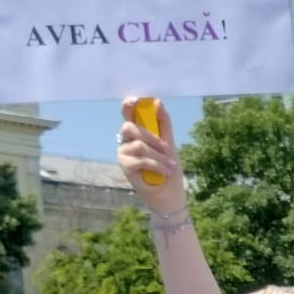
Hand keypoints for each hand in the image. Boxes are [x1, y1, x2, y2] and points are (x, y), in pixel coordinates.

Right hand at [118, 96, 187, 213]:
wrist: (170, 193)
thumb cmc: (169, 167)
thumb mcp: (169, 143)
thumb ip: (163, 123)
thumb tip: (157, 102)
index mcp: (137, 132)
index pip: (128, 113)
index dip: (129, 105)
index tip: (136, 100)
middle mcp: (127, 140)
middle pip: (130, 127)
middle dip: (152, 137)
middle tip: (167, 148)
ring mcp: (124, 153)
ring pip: (138, 145)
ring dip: (159, 156)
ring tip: (170, 166)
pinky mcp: (125, 166)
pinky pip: (139, 160)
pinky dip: (155, 165)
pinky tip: (163, 172)